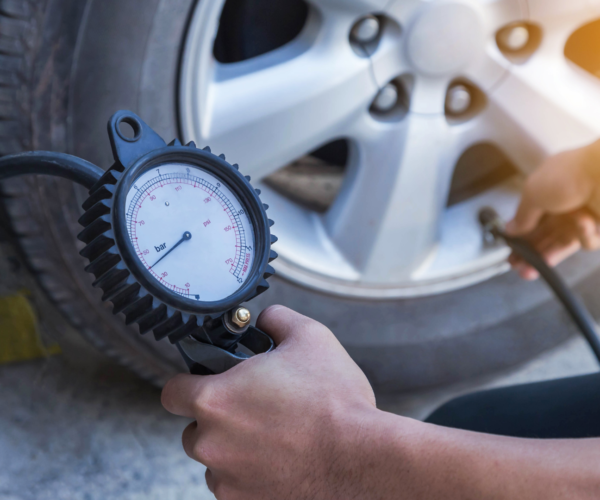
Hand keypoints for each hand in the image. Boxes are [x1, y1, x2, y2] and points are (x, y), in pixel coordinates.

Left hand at [161, 306, 377, 499]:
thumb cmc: (334, 400)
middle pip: (194, 428)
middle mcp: (211, 444)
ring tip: (273, 434)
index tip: (207, 382)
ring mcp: (226, 479)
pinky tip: (280, 458)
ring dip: (232, 446)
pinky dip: (249, 472)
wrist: (363, 459)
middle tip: (253, 406)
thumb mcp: (309, 337)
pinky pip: (233, 484)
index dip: (188, 383)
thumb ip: (276, 319)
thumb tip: (265, 319)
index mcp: (215, 400)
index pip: (171, 392)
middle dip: (217, 417)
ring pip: (214, 458)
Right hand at [506, 142, 599, 279]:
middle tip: (517, 266)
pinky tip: (583, 223)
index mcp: (546, 193)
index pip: (530, 220)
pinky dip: (583, 235)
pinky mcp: (599, 229)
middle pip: (543, 236)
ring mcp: (582, 218)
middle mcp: (563, 206)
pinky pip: (586, 242)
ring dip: (547, 256)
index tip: (510, 250)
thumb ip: (521, 216)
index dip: (519, 237)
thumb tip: (510, 229)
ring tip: (530, 270)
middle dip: (529, 252)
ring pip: (562, 245)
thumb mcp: (533, 193)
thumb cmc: (571, 174)